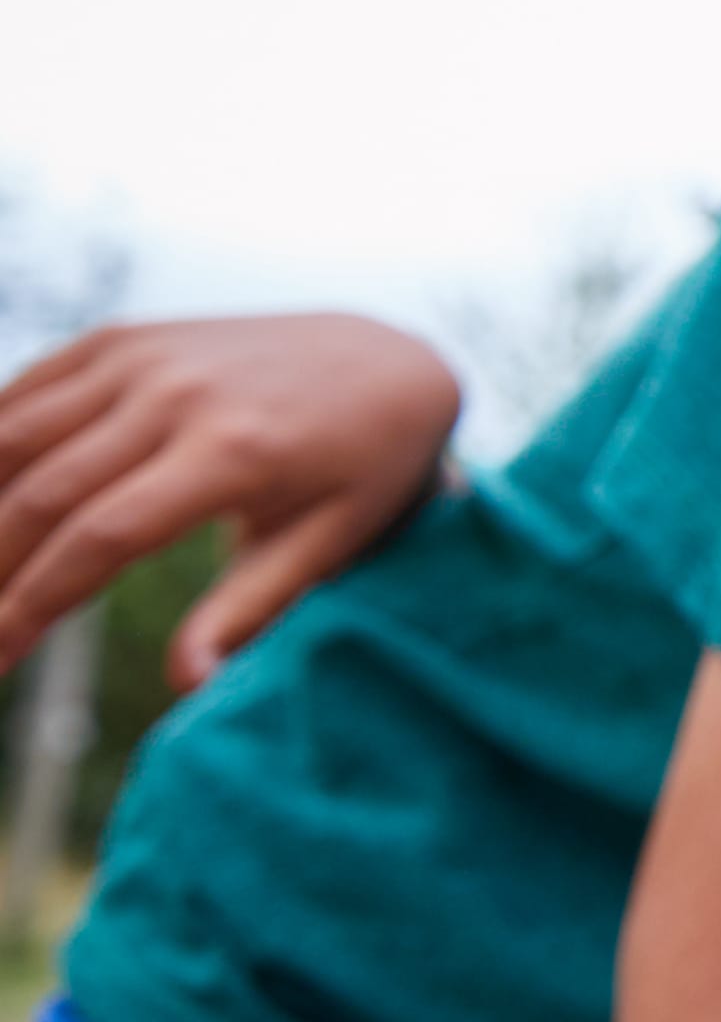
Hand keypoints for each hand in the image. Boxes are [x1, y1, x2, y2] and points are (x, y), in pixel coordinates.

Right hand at [0, 315, 460, 687]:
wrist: (383, 362)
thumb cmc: (361, 471)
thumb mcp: (328, 543)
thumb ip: (251, 609)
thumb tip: (186, 684)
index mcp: (232, 452)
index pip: (101, 538)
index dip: (34, 604)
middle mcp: (176, 395)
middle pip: (43, 492)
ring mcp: (143, 357)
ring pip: (13, 437)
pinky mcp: (121, 337)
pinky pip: (24, 391)